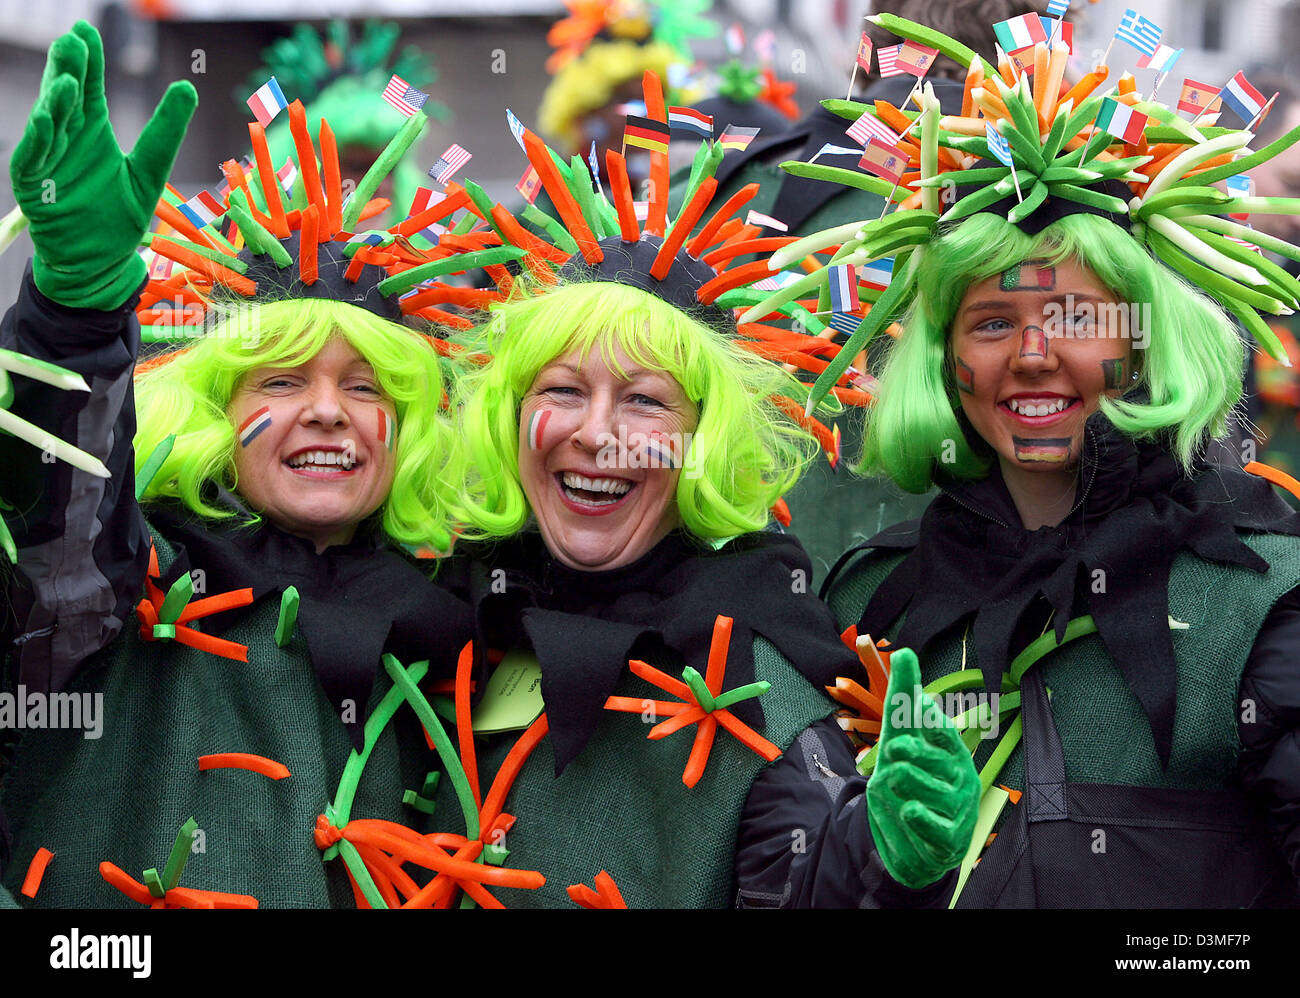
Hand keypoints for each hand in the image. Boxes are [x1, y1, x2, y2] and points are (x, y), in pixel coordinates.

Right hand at [10, 21, 196, 309]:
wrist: (98, 261)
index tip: (89, 31)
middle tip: (75, 41)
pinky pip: (33, 158)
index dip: (89, 61)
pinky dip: (39, 140)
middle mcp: (67, 139)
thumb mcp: (149, 170)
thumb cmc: (118, 216)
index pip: (89, 87)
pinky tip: (46, 119)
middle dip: (68, 70)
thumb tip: (187, 86)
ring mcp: (48, 160)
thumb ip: (165, 132)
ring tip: (69, 82)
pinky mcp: (35, 186)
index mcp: (91, 131)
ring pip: (49, 123)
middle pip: (66, 97)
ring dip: (55, 102)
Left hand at [866, 647, 979, 888]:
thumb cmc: (911, 780)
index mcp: (950, 750)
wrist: (912, 841)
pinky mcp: (950, 840)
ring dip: (908, 783)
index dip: (931, 720)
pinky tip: (908, 809)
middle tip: (893, 749)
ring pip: (933, 790)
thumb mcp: (901, 738)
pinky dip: (921, 818)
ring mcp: (958, 809)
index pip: (943, 731)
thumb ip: (904, 700)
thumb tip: (903, 652)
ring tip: (893, 780)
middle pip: (937, 760)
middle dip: (912, 753)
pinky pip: (937, 827)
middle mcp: (960, 777)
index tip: (920, 707)